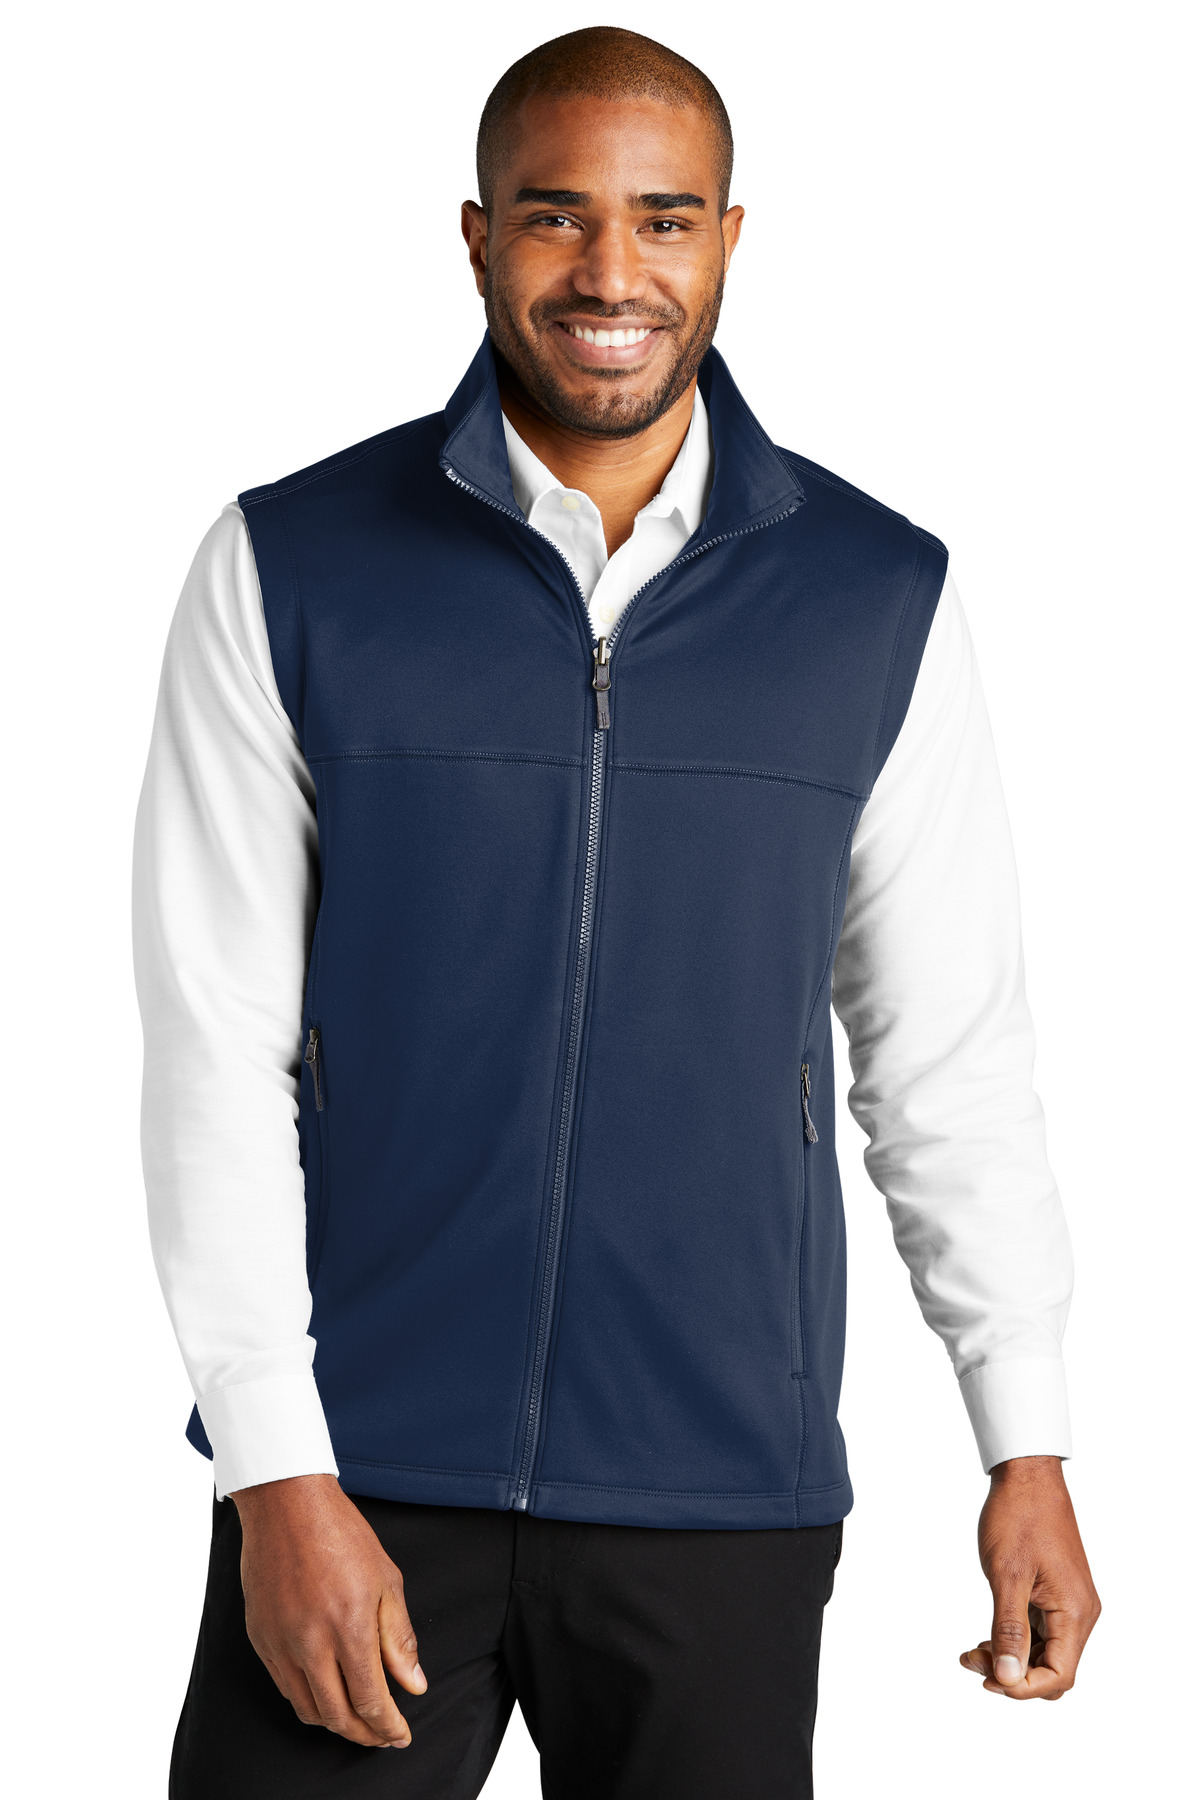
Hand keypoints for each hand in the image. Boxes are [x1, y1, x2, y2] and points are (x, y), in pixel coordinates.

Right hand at [231, 1473, 426, 1746]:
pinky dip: (308, 1700)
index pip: (370, 1700)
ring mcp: (280, 1643)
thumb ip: (399, 1638)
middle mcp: (310, 1643)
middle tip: (383, 1736)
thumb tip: (414, 1685)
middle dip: (364, 1735)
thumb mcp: (386, 1581)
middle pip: (337, 1716)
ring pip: (307, 1708)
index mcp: (348, 1627)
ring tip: (357, 1719)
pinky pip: (284, 1687)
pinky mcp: (259, 1638)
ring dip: (335, 1722)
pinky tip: (325, 1692)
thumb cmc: (342, 1534)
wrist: (286, 1505)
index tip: (401, 1736)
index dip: (388, 1727)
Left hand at [960, 1455, 1099, 1700]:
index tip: (986, 1678)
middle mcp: (1079, 1613)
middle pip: (1053, 1671)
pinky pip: (1040, 1632)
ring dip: (1011, 1659)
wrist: (1026, 1475)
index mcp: (1075, 1612)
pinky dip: (1015, 1640)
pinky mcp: (1056, 1594)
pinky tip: (986, 1637)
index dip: (1023, 1688)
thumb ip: (1009, 1630)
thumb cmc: (1019, 1517)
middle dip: (1014, 1676)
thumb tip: (1009, 1679)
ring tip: (972, 1651)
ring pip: (1044, 1653)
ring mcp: (1069, 1603)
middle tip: (973, 1661)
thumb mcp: (1007, 1575)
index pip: (1059, 1676)